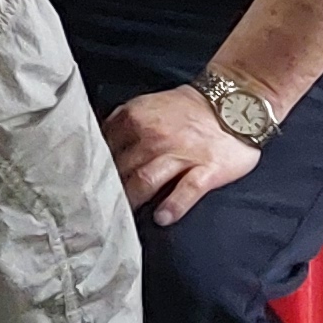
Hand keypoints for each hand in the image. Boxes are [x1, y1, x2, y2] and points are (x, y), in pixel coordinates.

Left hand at [103, 84, 260, 227]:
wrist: (234, 102)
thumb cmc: (186, 109)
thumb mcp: (146, 106)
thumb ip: (121, 123)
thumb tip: (97, 144)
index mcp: (134, 118)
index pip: (105, 149)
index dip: (95, 169)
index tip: (89, 185)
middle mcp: (153, 136)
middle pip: (122, 169)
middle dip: (110, 191)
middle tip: (101, 210)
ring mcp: (181, 153)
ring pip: (146, 180)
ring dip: (133, 201)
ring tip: (126, 219)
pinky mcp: (207, 168)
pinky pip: (187, 190)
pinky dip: (173, 206)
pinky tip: (162, 219)